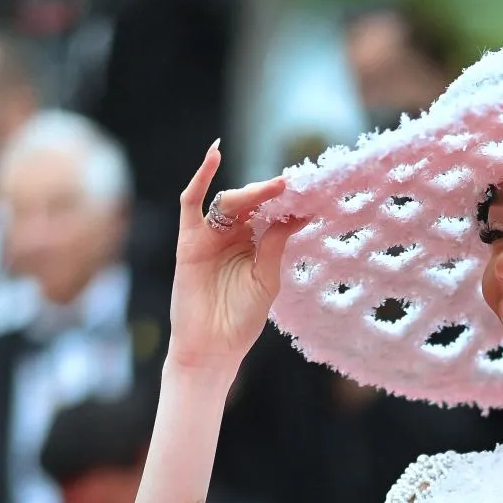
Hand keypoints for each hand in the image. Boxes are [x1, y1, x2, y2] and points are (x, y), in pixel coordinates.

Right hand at [168, 141, 308, 371]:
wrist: (212, 347)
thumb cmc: (241, 320)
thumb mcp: (267, 279)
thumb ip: (275, 246)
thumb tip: (294, 216)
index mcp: (253, 246)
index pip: (271, 214)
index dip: (289, 203)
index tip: (314, 191)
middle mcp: (231, 237)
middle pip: (251, 204)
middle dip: (273, 194)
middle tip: (296, 185)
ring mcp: (209, 237)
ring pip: (229, 202)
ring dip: (251, 192)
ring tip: (276, 188)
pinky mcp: (189, 240)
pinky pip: (191, 203)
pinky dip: (200, 178)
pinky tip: (214, 154)